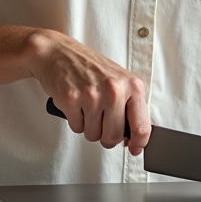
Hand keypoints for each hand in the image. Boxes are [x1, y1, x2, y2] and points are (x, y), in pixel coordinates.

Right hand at [28, 29, 150, 155]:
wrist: (58, 52)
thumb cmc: (89, 67)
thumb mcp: (118, 81)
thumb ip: (129, 107)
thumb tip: (133, 138)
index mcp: (131, 85)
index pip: (142, 126)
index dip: (138, 144)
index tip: (134, 149)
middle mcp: (114, 89)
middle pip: (114, 136)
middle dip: (106, 136)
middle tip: (100, 122)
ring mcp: (92, 94)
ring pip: (93, 135)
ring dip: (88, 126)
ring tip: (86, 106)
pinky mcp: (71, 99)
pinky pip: (77, 128)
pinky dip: (74, 120)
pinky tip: (75, 103)